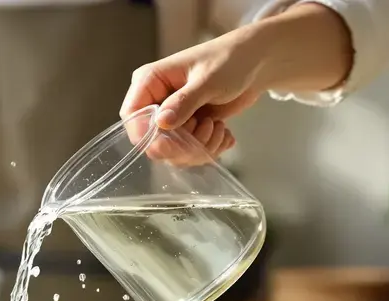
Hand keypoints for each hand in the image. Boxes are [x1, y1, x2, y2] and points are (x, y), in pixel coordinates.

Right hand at [121, 31, 262, 161]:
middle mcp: (155, 101)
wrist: (256, 63)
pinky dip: (208, 148)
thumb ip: (184, 102)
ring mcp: (171, 117)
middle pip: (152, 139)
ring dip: (199, 147)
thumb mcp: (208, 81)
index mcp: (150, 82)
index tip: (172, 144)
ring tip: (219, 127)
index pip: (132, 116)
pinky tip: (224, 133)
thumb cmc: (230, 61)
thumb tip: (161, 123)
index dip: (147, 135)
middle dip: (181, 144)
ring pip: (172, 150)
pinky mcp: (187, 128)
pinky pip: (188, 151)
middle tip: (208, 129)